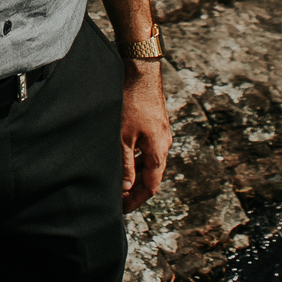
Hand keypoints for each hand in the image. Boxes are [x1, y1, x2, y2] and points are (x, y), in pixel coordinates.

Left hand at [119, 63, 171, 212]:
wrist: (141, 72)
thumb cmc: (132, 102)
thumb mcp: (123, 136)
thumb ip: (125, 163)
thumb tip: (126, 187)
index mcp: (158, 151)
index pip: (151, 185)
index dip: (137, 200)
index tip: (123, 209)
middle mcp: (163, 144)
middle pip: (151, 175)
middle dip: (135, 189)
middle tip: (118, 199)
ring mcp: (160, 134)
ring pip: (149, 161)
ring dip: (135, 173)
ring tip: (119, 181)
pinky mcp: (155, 124)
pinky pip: (148, 148)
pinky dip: (136, 158)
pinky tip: (124, 157)